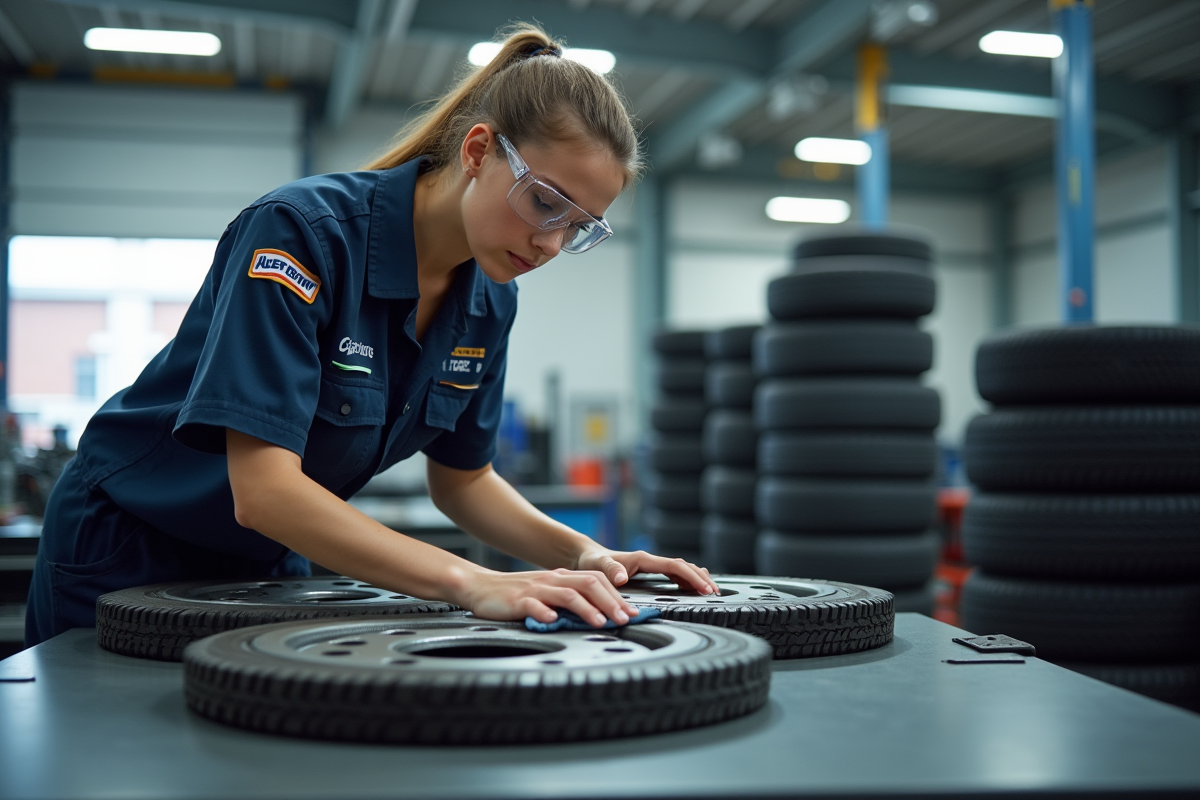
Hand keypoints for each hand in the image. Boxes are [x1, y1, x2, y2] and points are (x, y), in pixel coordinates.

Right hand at [456, 567, 640, 627]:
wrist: (481, 587)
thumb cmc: (517, 595)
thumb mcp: (548, 594)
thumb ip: (571, 601)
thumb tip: (602, 616)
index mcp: (562, 577)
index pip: (598, 581)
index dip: (618, 596)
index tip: (633, 613)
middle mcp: (553, 580)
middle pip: (589, 584)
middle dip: (610, 602)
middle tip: (624, 620)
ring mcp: (536, 590)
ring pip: (567, 595)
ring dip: (587, 609)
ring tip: (599, 622)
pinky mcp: (517, 601)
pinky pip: (534, 606)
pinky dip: (545, 613)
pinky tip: (553, 621)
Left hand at [575, 548, 719, 595]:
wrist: (587, 557)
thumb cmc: (592, 563)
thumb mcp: (598, 567)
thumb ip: (611, 570)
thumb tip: (623, 577)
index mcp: (643, 559)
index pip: (675, 566)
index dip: (692, 576)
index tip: (705, 588)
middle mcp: (651, 560)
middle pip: (684, 566)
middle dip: (701, 578)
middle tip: (716, 593)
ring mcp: (652, 565)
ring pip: (682, 569)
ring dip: (698, 578)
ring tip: (712, 591)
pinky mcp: (651, 571)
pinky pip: (675, 574)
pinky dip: (688, 579)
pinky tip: (695, 588)